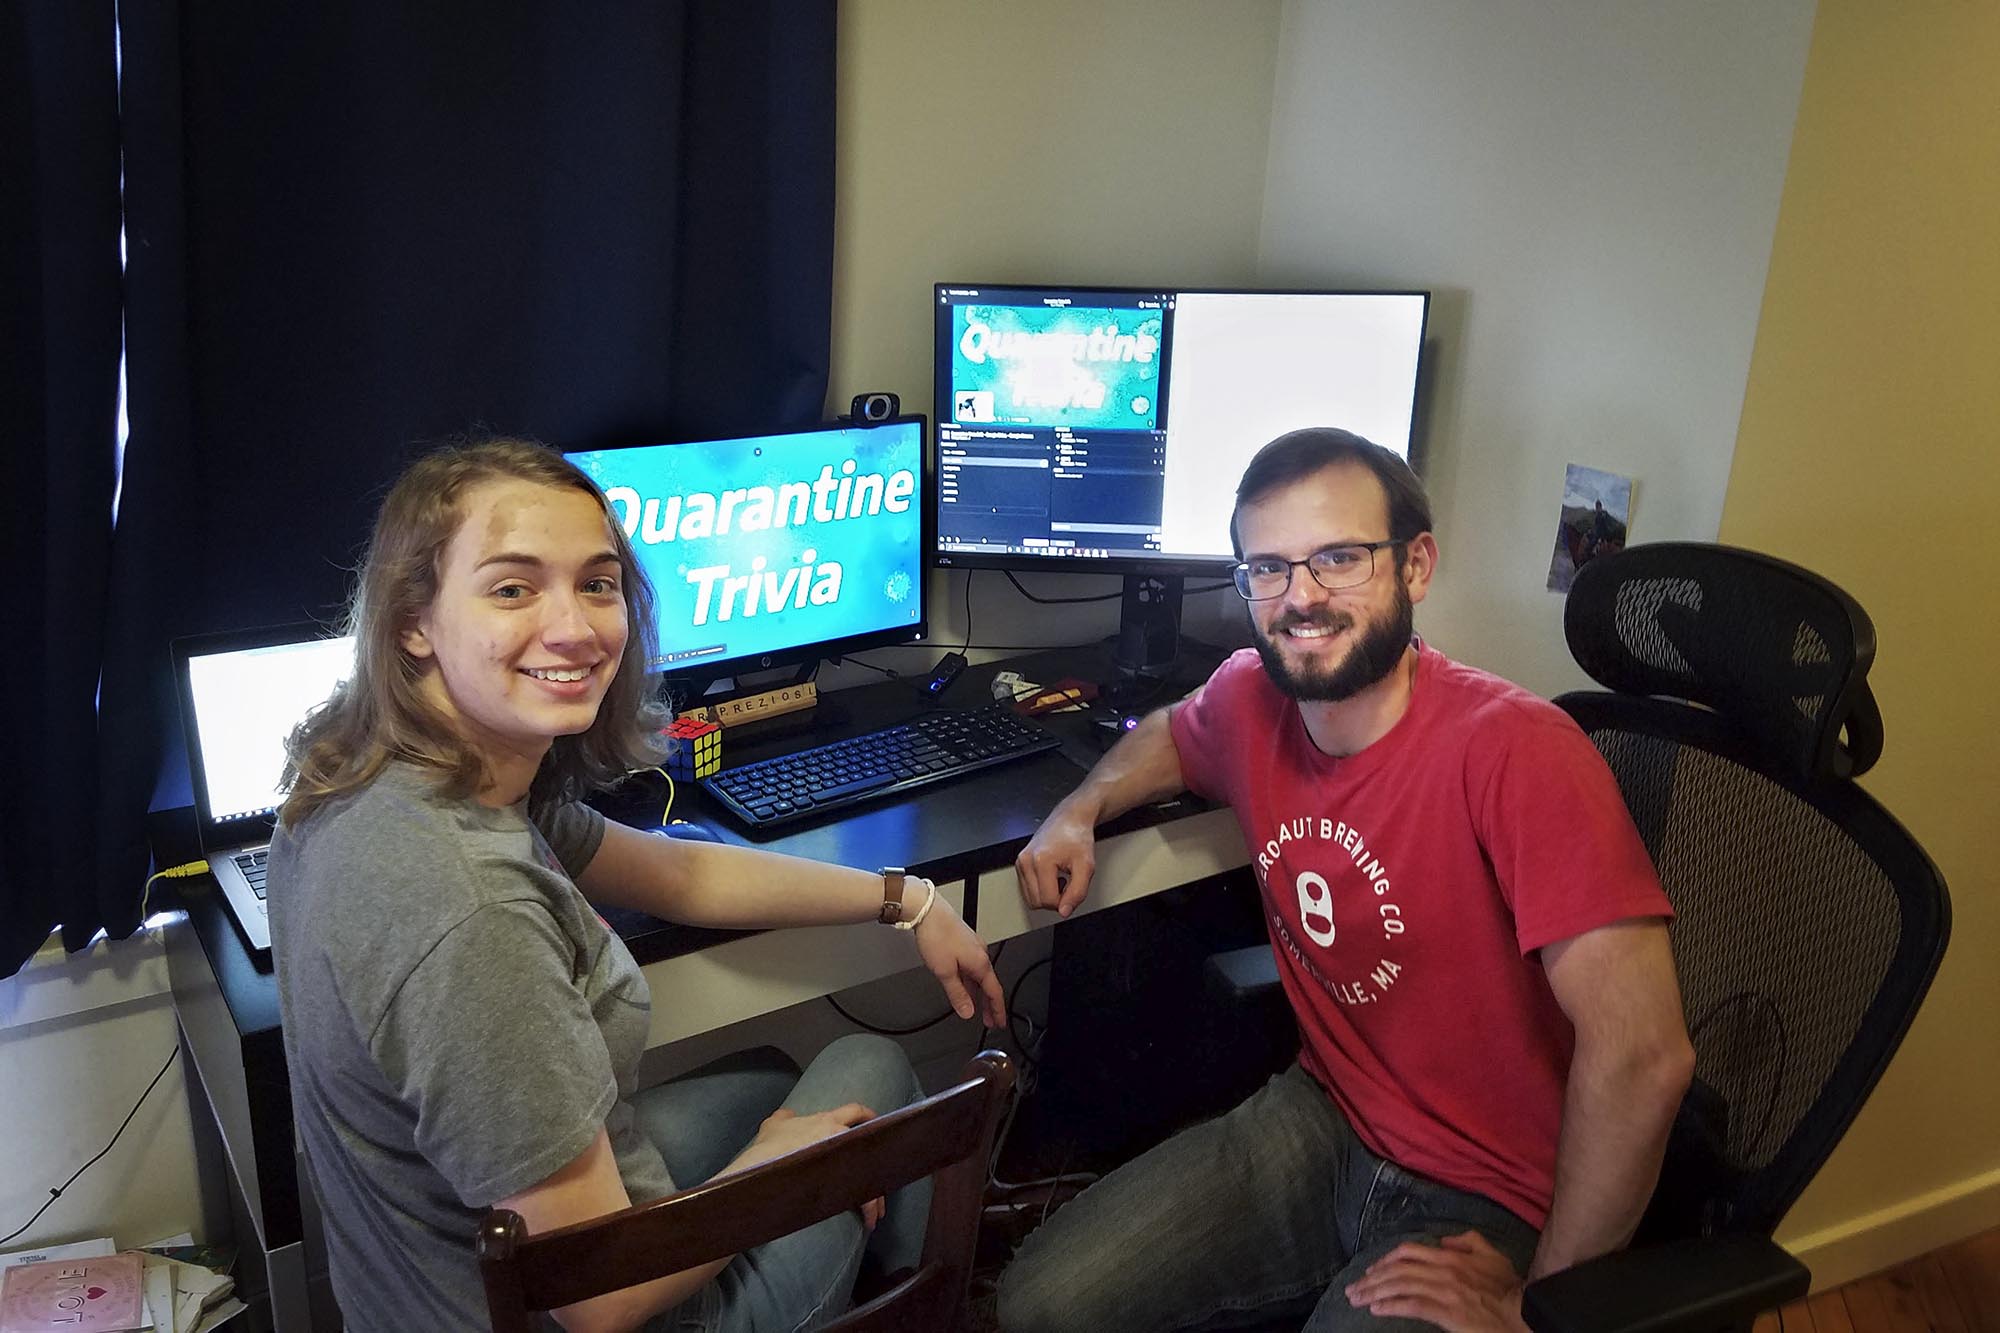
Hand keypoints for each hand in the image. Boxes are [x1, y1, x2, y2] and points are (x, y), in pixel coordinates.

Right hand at [725, 1104, 885, 1229]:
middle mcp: (840, 1136)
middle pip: (871, 1145)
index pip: (854, 1111)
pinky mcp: (842, 1181)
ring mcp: (843, 1159)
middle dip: (880, 1159)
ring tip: (876, 1211)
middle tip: (884, 1172)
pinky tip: (869, 1219)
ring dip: (876, 1193)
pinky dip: (870, 1207)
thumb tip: (788, 1115)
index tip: (875, 1120)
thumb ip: (785, 1118)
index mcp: (826, 1120)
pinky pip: (864, 1195)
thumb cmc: (767, 1147)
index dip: (867, 1115)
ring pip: (870, 1174)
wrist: (762, 1167)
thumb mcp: (773, 1125)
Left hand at [911, 889, 1006, 1025]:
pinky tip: (964, 985)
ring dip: (979, 993)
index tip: (1000, 1022)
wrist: (927, 910)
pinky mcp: (964, 943)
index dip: (997, 1010)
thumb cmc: (937, 935)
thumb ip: (957, 994)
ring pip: (980, 976)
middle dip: (989, 1005)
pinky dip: (971, 980)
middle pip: (989, 985)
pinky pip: (973, 967)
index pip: (994, 992)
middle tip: (989, 1020)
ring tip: (976, 1008)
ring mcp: (973, 947)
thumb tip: (967, 1011)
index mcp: (981, 962)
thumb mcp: (945, 971)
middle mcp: (981, 954)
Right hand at [1015, 805, 1095, 916]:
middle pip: (1036, 902)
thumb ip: (1077, 892)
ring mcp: (1021, 862)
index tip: (1073, 889)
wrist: (1070, 819)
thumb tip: (1064, 911)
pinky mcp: (1020, 863)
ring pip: (1030, 898)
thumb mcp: (1086, 866)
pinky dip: (1041, 889)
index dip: (1064, 901)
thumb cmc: (1077, 837)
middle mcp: (1026, 861)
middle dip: (1055, 899)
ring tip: (1060, 879)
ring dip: (1047, 895)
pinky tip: (1052, 877)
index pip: (1048, 900)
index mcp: (1041, 860)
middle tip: (1068, 884)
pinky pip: (1028, 889)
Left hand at [1343, 1231, 1529, 1331]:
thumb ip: (1468, 1241)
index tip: (1371, 1270)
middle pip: (1398, 1270)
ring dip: (1374, 1293)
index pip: (1408, 1252)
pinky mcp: (1448, 1313)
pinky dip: (1391, 1306)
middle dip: (1372, 1279)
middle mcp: (1443, 1270)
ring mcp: (1445, 1291)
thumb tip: (1444, 1240)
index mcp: (1450, 1256)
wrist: (1525, 1312)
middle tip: (1353, 1289)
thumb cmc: (1508, 1287)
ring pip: (1400, 1287)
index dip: (1385, 1260)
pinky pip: (1413, 1307)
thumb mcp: (1491, 1255)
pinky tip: (1376, 1309)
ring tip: (1357, 1300)